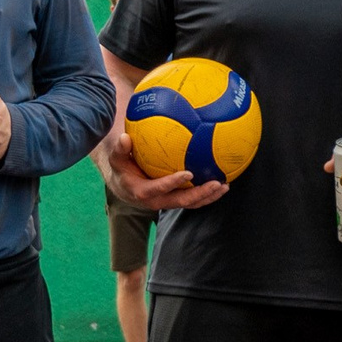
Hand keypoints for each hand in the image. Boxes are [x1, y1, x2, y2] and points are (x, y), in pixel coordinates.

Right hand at [99, 125, 227, 211]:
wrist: (124, 187)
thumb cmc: (122, 169)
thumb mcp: (116, 159)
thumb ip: (121, 150)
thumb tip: (124, 137)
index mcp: (143, 192)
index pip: (159, 189)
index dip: (173, 183)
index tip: (188, 174)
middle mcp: (158, 201)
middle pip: (182, 201)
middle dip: (200, 194)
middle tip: (216, 183)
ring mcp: (169, 202)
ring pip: (191, 203)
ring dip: (209, 196)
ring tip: (224, 186)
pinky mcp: (176, 200)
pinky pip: (194, 200)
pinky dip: (208, 194)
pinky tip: (222, 183)